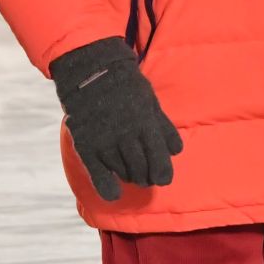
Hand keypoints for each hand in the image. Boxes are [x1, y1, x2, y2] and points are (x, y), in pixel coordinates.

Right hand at [49, 37, 182, 201]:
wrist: (89, 71)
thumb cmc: (125, 85)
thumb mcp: (150, 101)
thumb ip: (163, 127)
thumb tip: (176, 152)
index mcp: (145, 124)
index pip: (160, 164)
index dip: (163, 175)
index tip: (162, 176)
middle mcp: (126, 137)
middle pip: (142, 172)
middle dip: (146, 176)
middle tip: (145, 174)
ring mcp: (105, 143)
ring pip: (123, 173)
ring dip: (130, 176)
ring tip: (130, 169)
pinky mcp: (86, 146)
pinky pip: (98, 176)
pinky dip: (107, 188)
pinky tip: (113, 192)